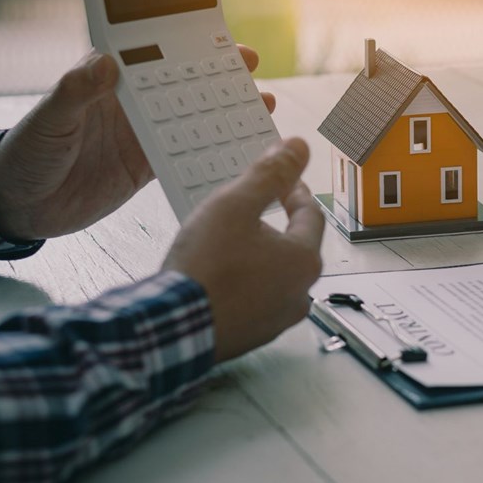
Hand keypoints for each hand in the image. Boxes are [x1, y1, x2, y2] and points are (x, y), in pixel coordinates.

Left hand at [0, 48, 274, 240]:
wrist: (20, 206)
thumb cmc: (25, 153)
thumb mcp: (48, 119)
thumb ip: (75, 91)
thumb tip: (105, 62)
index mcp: (108, 83)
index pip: (154, 54)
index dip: (187, 44)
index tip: (220, 39)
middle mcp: (130, 104)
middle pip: (182, 82)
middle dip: (219, 73)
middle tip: (252, 67)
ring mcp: (142, 134)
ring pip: (193, 116)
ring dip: (224, 110)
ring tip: (260, 105)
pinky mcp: (146, 166)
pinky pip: (187, 153)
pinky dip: (212, 149)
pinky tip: (237, 146)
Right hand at [163, 138, 323, 361]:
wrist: (171, 329)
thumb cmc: (205, 269)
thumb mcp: (235, 205)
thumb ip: (269, 174)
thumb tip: (298, 147)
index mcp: (304, 261)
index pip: (311, 215)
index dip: (295, 192)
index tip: (283, 181)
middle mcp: (299, 293)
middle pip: (295, 247)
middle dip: (275, 225)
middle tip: (252, 210)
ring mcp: (276, 319)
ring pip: (275, 276)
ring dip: (258, 256)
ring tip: (229, 242)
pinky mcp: (252, 335)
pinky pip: (254, 300)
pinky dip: (243, 284)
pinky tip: (218, 275)